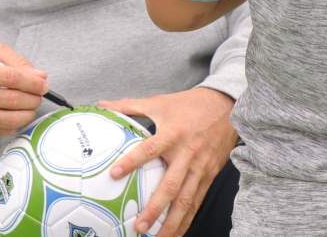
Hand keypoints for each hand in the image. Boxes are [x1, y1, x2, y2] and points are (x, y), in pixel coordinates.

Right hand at [0, 42, 47, 138]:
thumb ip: (17, 62)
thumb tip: (41, 76)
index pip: (9, 77)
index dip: (31, 81)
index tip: (44, 84)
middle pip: (11, 99)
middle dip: (32, 98)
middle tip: (40, 95)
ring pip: (9, 119)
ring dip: (28, 113)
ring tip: (32, 105)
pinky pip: (3, 130)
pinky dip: (16, 123)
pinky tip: (17, 114)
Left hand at [98, 88, 237, 236]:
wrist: (224, 106)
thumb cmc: (187, 104)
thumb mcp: (159, 102)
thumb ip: (130, 106)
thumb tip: (102, 104)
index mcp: (172, 134)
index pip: (149, 150)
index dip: (131, 161)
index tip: (114, 174)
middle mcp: (187, 154)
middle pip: (170, 186)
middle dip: (155, 209)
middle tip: (138, 226)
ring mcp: (200, 168)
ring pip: (186, 201)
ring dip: (172, 223)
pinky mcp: (209, 176)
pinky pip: (197, 202)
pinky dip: (187, 220)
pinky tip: (177, 232)